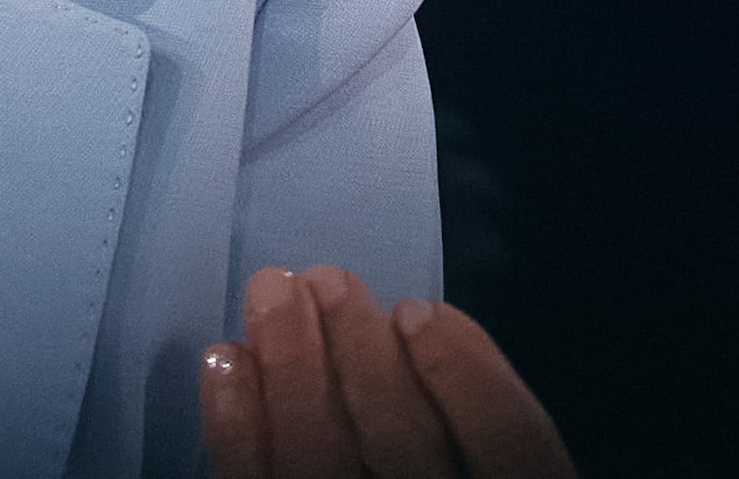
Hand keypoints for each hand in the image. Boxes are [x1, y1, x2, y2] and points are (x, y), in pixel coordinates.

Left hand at [200, 264, 575, 478]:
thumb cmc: (422, 459)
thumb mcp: (476, 442)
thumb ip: (466, 403)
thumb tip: (414, 321)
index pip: (511, 442)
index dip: (470, 372)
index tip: (417, 309)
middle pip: (404, 440)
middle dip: (360, 349)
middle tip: (327, 280)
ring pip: (323, 457)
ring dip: (292, 365)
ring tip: (273, 294)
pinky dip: (235, 421)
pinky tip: (226, 360)